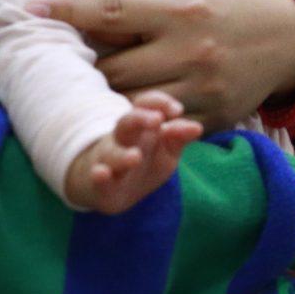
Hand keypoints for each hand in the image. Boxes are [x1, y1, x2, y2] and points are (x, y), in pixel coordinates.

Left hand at [33, 0, 294, 127]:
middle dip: (87, 71)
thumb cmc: (234, 9)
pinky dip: (143, 122)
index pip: (111, 13)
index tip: (31, 10)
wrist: (293, 38)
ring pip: (134, 105)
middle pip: (115, 69)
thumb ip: (148, 7)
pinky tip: (129, 118)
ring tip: (90, 98)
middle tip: (65, 70)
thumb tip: (93, 17)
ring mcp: (202, 87)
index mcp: (180, 12)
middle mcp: (189, 50)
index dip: (68, 12)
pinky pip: (165, 126)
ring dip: (108, 103)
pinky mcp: (213, 115)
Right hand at [62, 92, 202, 212]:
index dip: (159, 103)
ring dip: (123, 155)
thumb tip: (197, 128)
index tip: (176, 111)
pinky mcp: (101, 184)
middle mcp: (121, 139)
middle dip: (139, 118)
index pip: (145, 105)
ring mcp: (109, 160)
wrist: (114, 190)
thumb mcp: (167, 150)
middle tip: (156, 120)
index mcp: (140, 126)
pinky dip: (99, 176)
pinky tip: (101, 172)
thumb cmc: (146, 163)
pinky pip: (97, 178)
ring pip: (112, 153)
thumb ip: (179, 137)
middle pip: (126, 122)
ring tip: (135, 156)